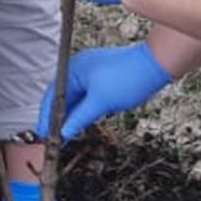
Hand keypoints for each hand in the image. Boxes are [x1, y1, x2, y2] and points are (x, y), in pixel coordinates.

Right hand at [40, 43, 172, 141]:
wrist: (156, 64)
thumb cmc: (129, 76)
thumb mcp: (101, 102)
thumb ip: (80, 118)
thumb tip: (65, 131)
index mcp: (74, 69)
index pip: (52, 96)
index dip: (47, 117)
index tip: (44, 133)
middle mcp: (80, 68)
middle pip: (62, 96)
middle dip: (58, 117)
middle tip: (54, 136)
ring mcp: (91, 71)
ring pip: (75, 96)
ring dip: (71, 113)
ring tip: (66, 132)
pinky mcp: (103, 76)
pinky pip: (86, 94)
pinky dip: (83, 108)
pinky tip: (82, 119)